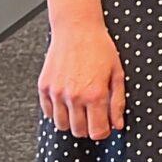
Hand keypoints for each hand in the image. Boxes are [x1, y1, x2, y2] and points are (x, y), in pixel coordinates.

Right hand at [38, 21, 125, 139]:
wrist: (77, 29)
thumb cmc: (99, 48)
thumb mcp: (117, 73)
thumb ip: (117, 102)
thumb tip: (117, 124)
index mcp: (95, 94)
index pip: (96, 132)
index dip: (103, 132)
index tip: (105, 127)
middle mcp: (73, 96)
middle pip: (78, 132)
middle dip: (88, 128)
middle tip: (94, 115)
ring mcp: (56, 93)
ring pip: (62, 125)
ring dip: (72, 122)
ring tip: (81, 107)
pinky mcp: (44, 88)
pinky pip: (48, 113)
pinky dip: (57, 112)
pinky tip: (67, 101)